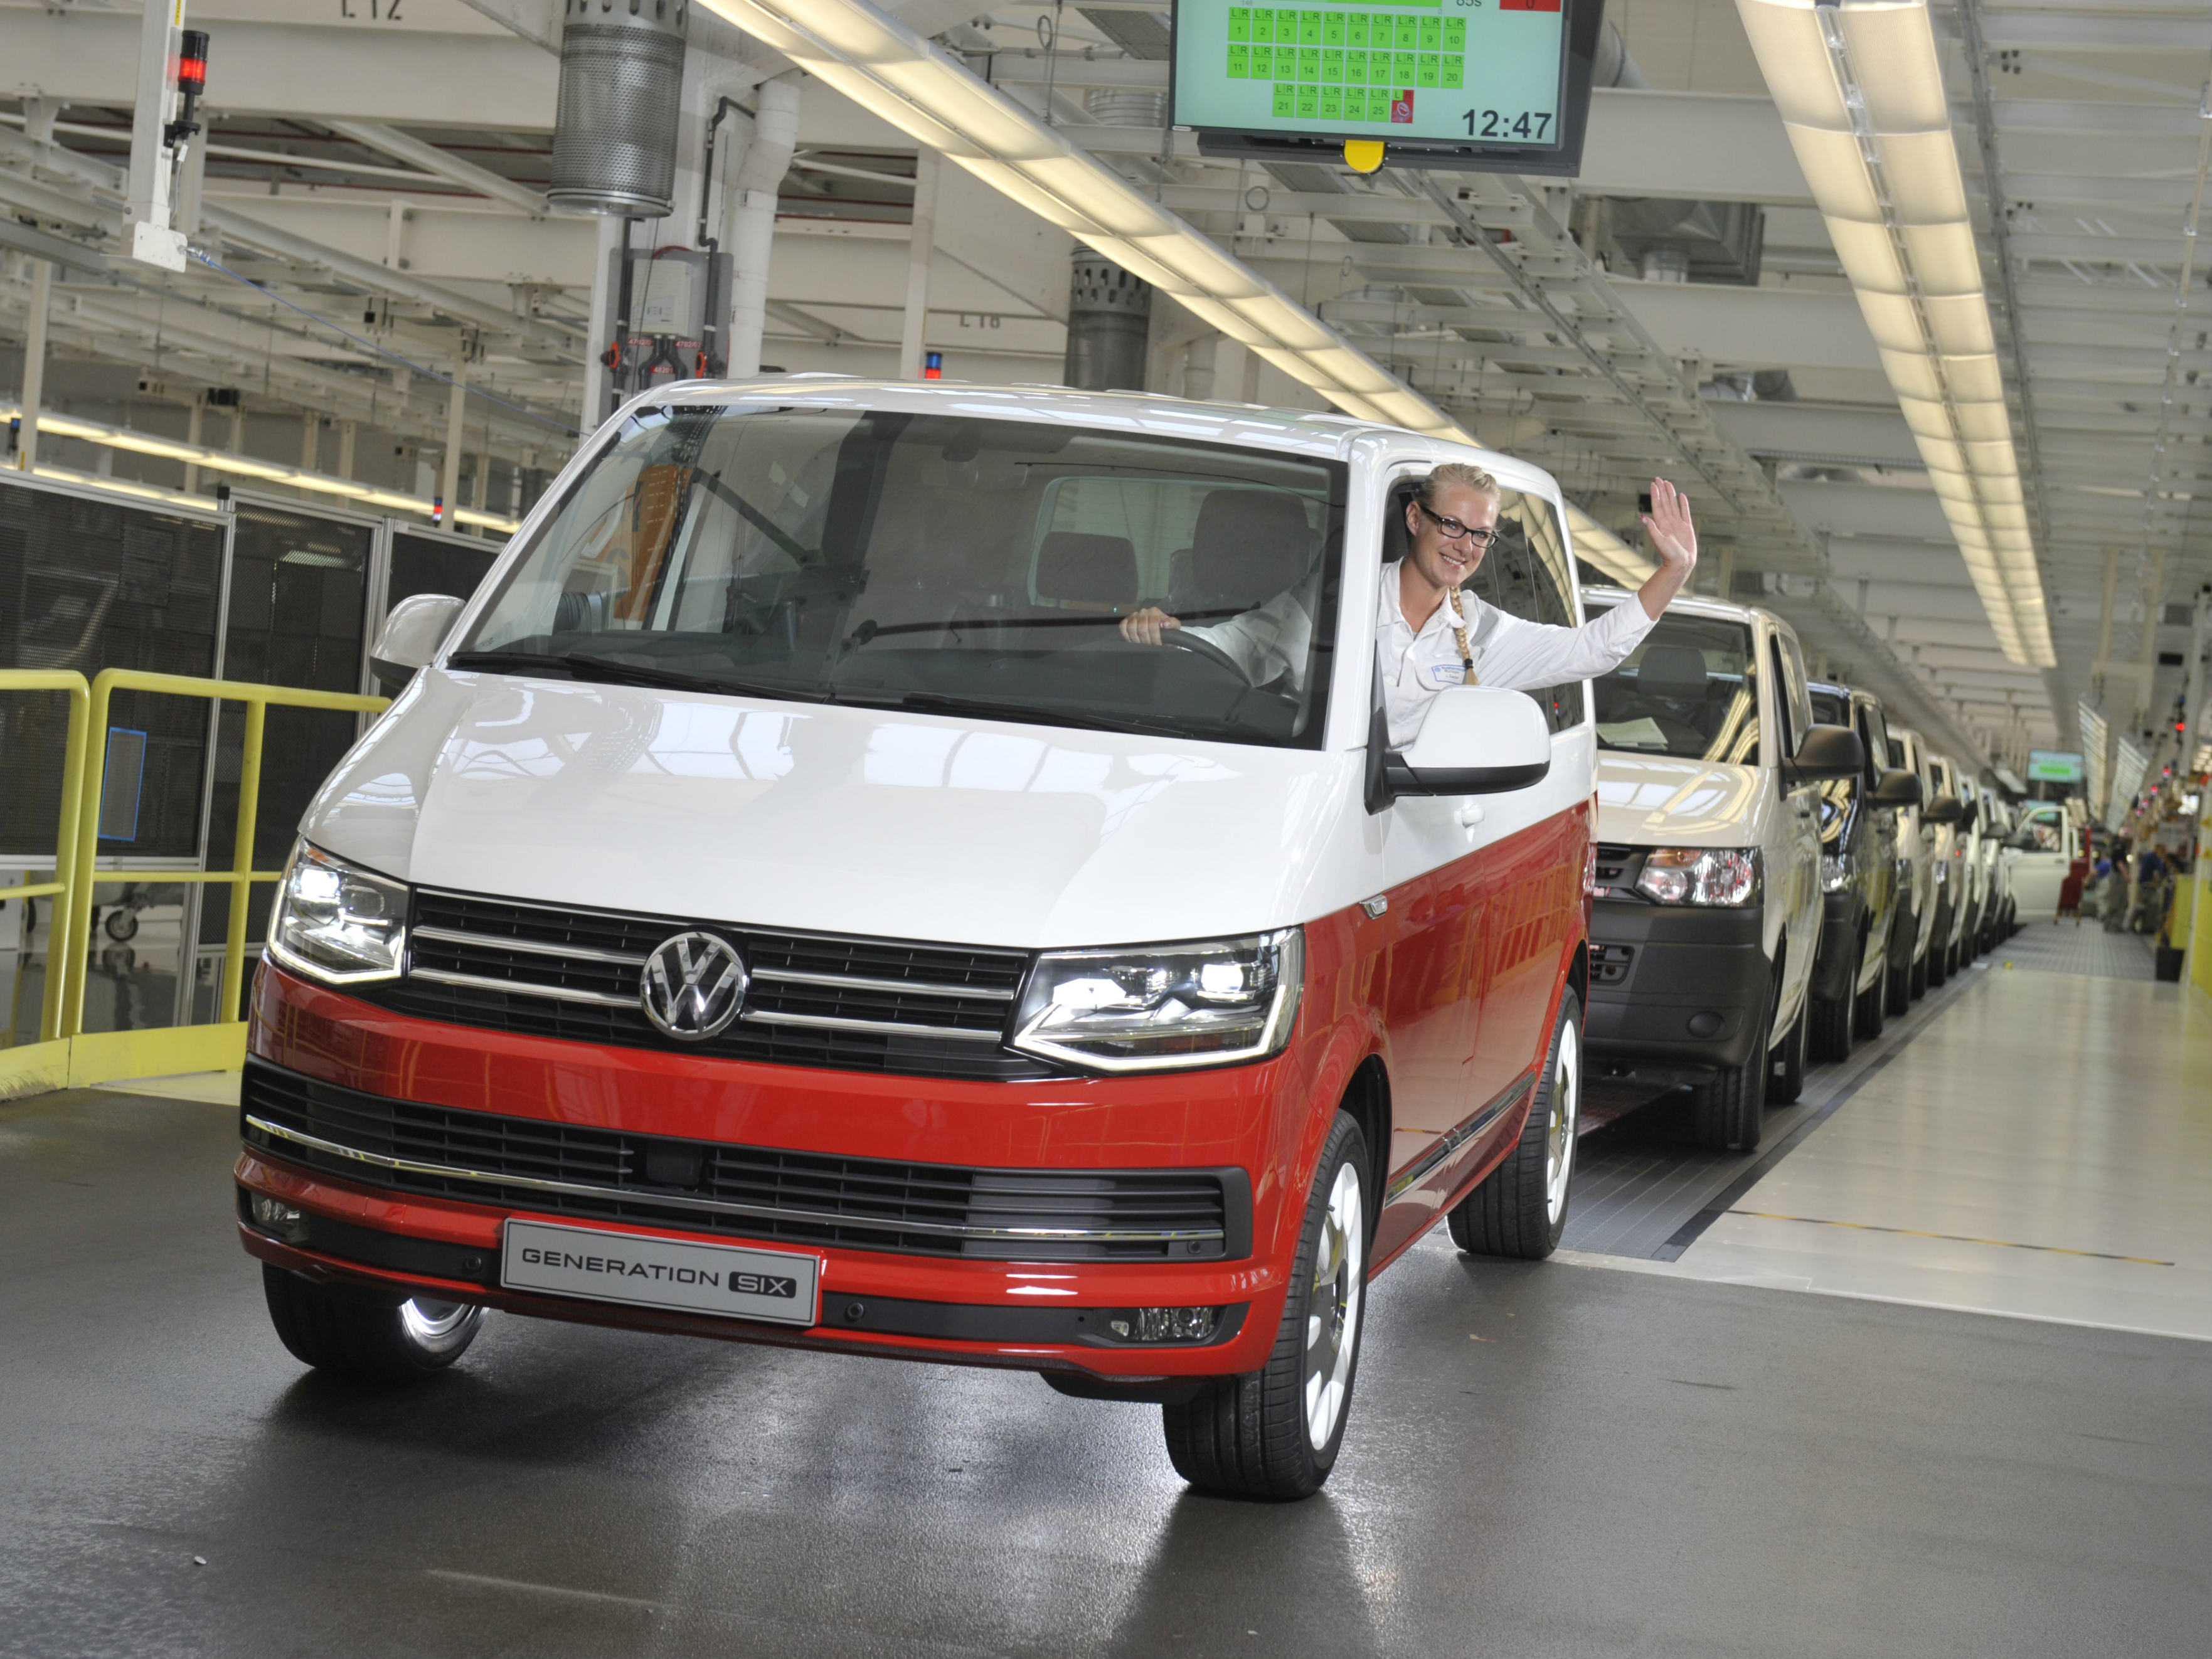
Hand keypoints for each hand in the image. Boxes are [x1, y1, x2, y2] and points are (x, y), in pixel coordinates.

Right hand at [1119, 606, 1181, 644]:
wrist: (1159, 630)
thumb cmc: (1167, 629)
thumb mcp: (1174, 627)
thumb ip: (1172, 624)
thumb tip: (1164, 624)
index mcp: (1155, 612)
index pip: (1152, 625)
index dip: (1155, 637)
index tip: (1158, 644)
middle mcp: (1144, 612)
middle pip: (1141, 629)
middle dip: (1147, 640)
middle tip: (1150, 645)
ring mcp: (1134, 615)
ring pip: (1131, 627)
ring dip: (1137, 639)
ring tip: (1142, 643)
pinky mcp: (1127, 620)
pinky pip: (1123, 626)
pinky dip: (1126, 634)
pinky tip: (1133, 639)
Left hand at [1634, 478, 1698, 619]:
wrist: (1681, 564)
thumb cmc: (1669, 555)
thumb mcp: (1659, 541)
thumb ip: (1652, 529)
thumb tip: (1642, 517)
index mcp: (1661, 524)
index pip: (1657, 505)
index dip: (1655, 494)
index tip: (1653, 483)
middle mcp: (1668, 522)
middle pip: (1665, 502)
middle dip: (1662, 490)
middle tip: (1659, 478)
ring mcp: (1677, 524)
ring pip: (1674, 505)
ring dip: (1671, 494)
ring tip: (1668, 483)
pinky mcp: (1686, 527)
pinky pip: (1685, 512)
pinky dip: (1683, 504)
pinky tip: (1681, 496)